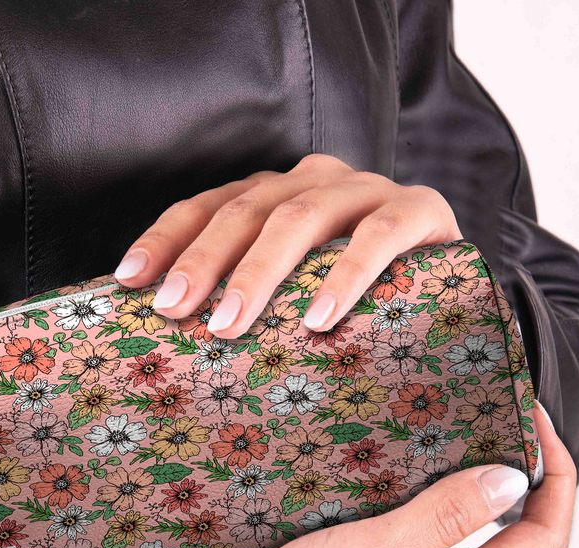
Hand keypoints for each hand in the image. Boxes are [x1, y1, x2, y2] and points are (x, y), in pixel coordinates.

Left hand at [113, 154, 461, 334]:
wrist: (451, 276)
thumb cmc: (358, 292)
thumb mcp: (297, 287)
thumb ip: (255, 294)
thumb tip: (180, 338)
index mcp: (278, 191)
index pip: (210, 205)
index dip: (166, 239)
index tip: (128, 281)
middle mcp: (315, 178)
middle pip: (246, 210)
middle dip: (205, 262)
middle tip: (175, 312)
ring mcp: (366, 189)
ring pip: (301, 218)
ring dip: (259, 272)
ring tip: (229, 326)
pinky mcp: (419, 209)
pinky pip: (378, 236)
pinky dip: (345, 277)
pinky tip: (317, 319)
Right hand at [209, 402, 575, 547]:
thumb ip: (440, 517)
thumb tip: (509, 480)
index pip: (541, 540)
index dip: (555, 478)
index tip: (535, 425)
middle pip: (508, 540)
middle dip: (515, 478)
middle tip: (494, 421)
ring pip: (460, 543)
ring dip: (466, 492)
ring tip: (446, 440)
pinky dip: (426, 510)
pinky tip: (397, 485)